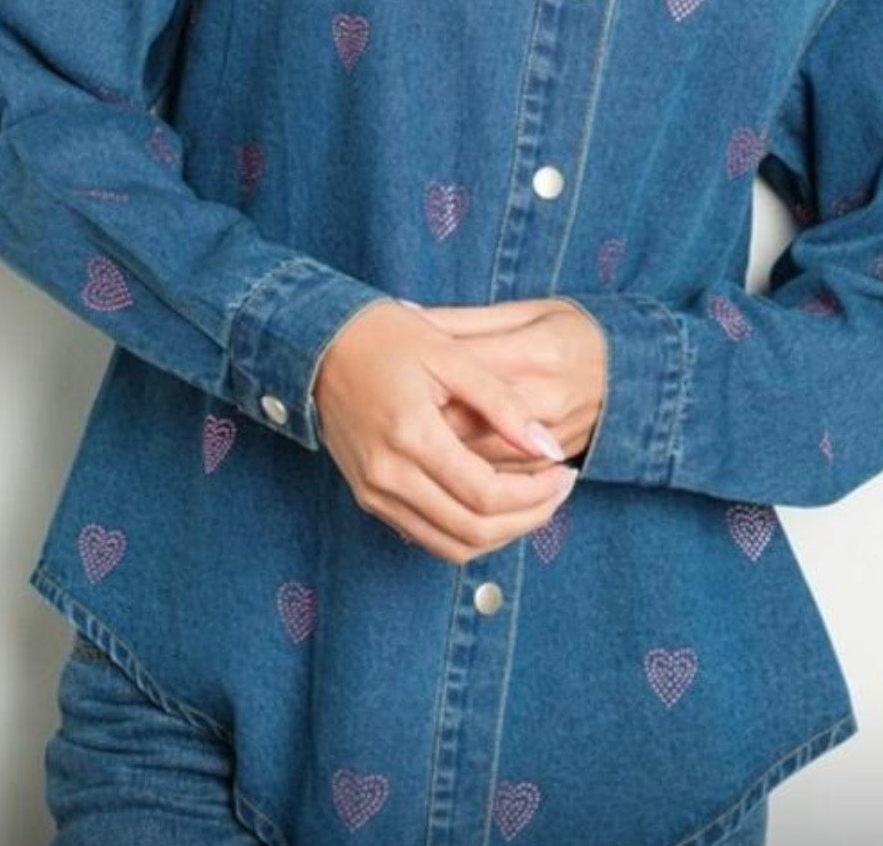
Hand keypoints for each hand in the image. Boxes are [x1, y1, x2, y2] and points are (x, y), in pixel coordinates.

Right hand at [313, 300, 580, 563]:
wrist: (317, 343)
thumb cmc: (386, 337)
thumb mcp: (451, 354)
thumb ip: (501, 403)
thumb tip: (548, 446)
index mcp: (411, 435)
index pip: (486, 495)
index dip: (536, 494)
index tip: (564, 472)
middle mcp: (388, 475)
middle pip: (473, 531)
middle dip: (528, 518)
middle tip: (560, 491)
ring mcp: (374, 492)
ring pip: (450, 546)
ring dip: (501, 534)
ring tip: (535, 502)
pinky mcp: (368, 497)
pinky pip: (426, 536)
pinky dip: (467, 532)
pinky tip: (495, 504)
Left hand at [400, 297, 605, 473]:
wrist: (637, 372)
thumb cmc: (572, 333)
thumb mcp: (526, 312)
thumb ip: (466, 320)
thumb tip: (404, 310)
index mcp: (535, 351)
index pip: (464, 374)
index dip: (420, 383)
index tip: (385, 380)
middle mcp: (546, 397)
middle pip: (468, 425)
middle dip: (423, 429)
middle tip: (387, 424)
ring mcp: (554, 436)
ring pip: (483, 464)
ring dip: (443, 463)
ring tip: (408, 450)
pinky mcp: (555, 463)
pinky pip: (505, 480)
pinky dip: (473, 481)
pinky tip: (446, 472)